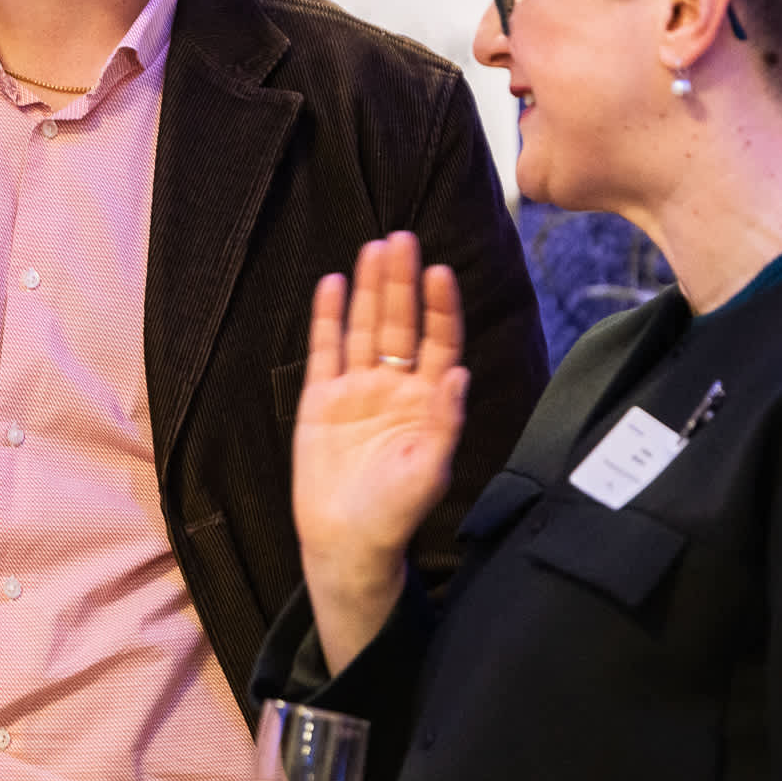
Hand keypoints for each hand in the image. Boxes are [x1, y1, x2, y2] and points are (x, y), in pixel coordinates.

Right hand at [294, 233, 468, 666]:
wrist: (346, 542)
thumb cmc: (395, 513)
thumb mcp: (429, 470)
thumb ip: (444, 422)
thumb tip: (461, 374)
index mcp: (427, 403)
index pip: (437, 343)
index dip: (439, 307)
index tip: (439, 271)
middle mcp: (394, 388)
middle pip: (400, 324)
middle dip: (401, 282)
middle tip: (401, 239)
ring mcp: (356, 391)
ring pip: (365, 328)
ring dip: (370, 289)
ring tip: (373, 248)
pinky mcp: (321, 400)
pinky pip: (325, 350)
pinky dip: (327, 317)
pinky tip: (333, 285)